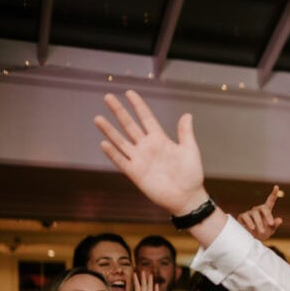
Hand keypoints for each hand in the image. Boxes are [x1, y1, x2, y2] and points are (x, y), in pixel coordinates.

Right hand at [94, 90, 209, 215]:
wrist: (187, 197)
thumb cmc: (191, 175)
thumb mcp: (190, 150)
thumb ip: (185, 133)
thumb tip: (187, 115)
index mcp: (160, 140)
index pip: (146, 118)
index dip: (138, 106)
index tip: (129, 93)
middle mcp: (147, 147)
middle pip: (129, 125)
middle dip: (119, 112)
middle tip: (108, 97)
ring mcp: (140, 160)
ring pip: (121, 141)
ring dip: (109, 131)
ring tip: (98, 118)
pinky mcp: (136, 173)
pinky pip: (122, 161)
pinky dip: (113, 153)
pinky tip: (104, 143)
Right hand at [237, 185, 283, 240]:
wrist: (251, 240)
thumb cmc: (262, 234)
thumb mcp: (270, 231)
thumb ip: (275, 225)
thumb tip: (280, 220)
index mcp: (266, 211)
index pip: (270, 201)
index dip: (273, 194)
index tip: (276, 187)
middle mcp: (258, 210)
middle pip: (263, 208)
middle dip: (268, 215)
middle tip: (271, 224)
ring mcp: (250, 212)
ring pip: (255, 214)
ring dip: (259, 223)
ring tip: (262, 231)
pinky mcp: (243, 216)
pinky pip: (246, 216)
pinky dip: (250, 222)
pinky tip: (252, 227)